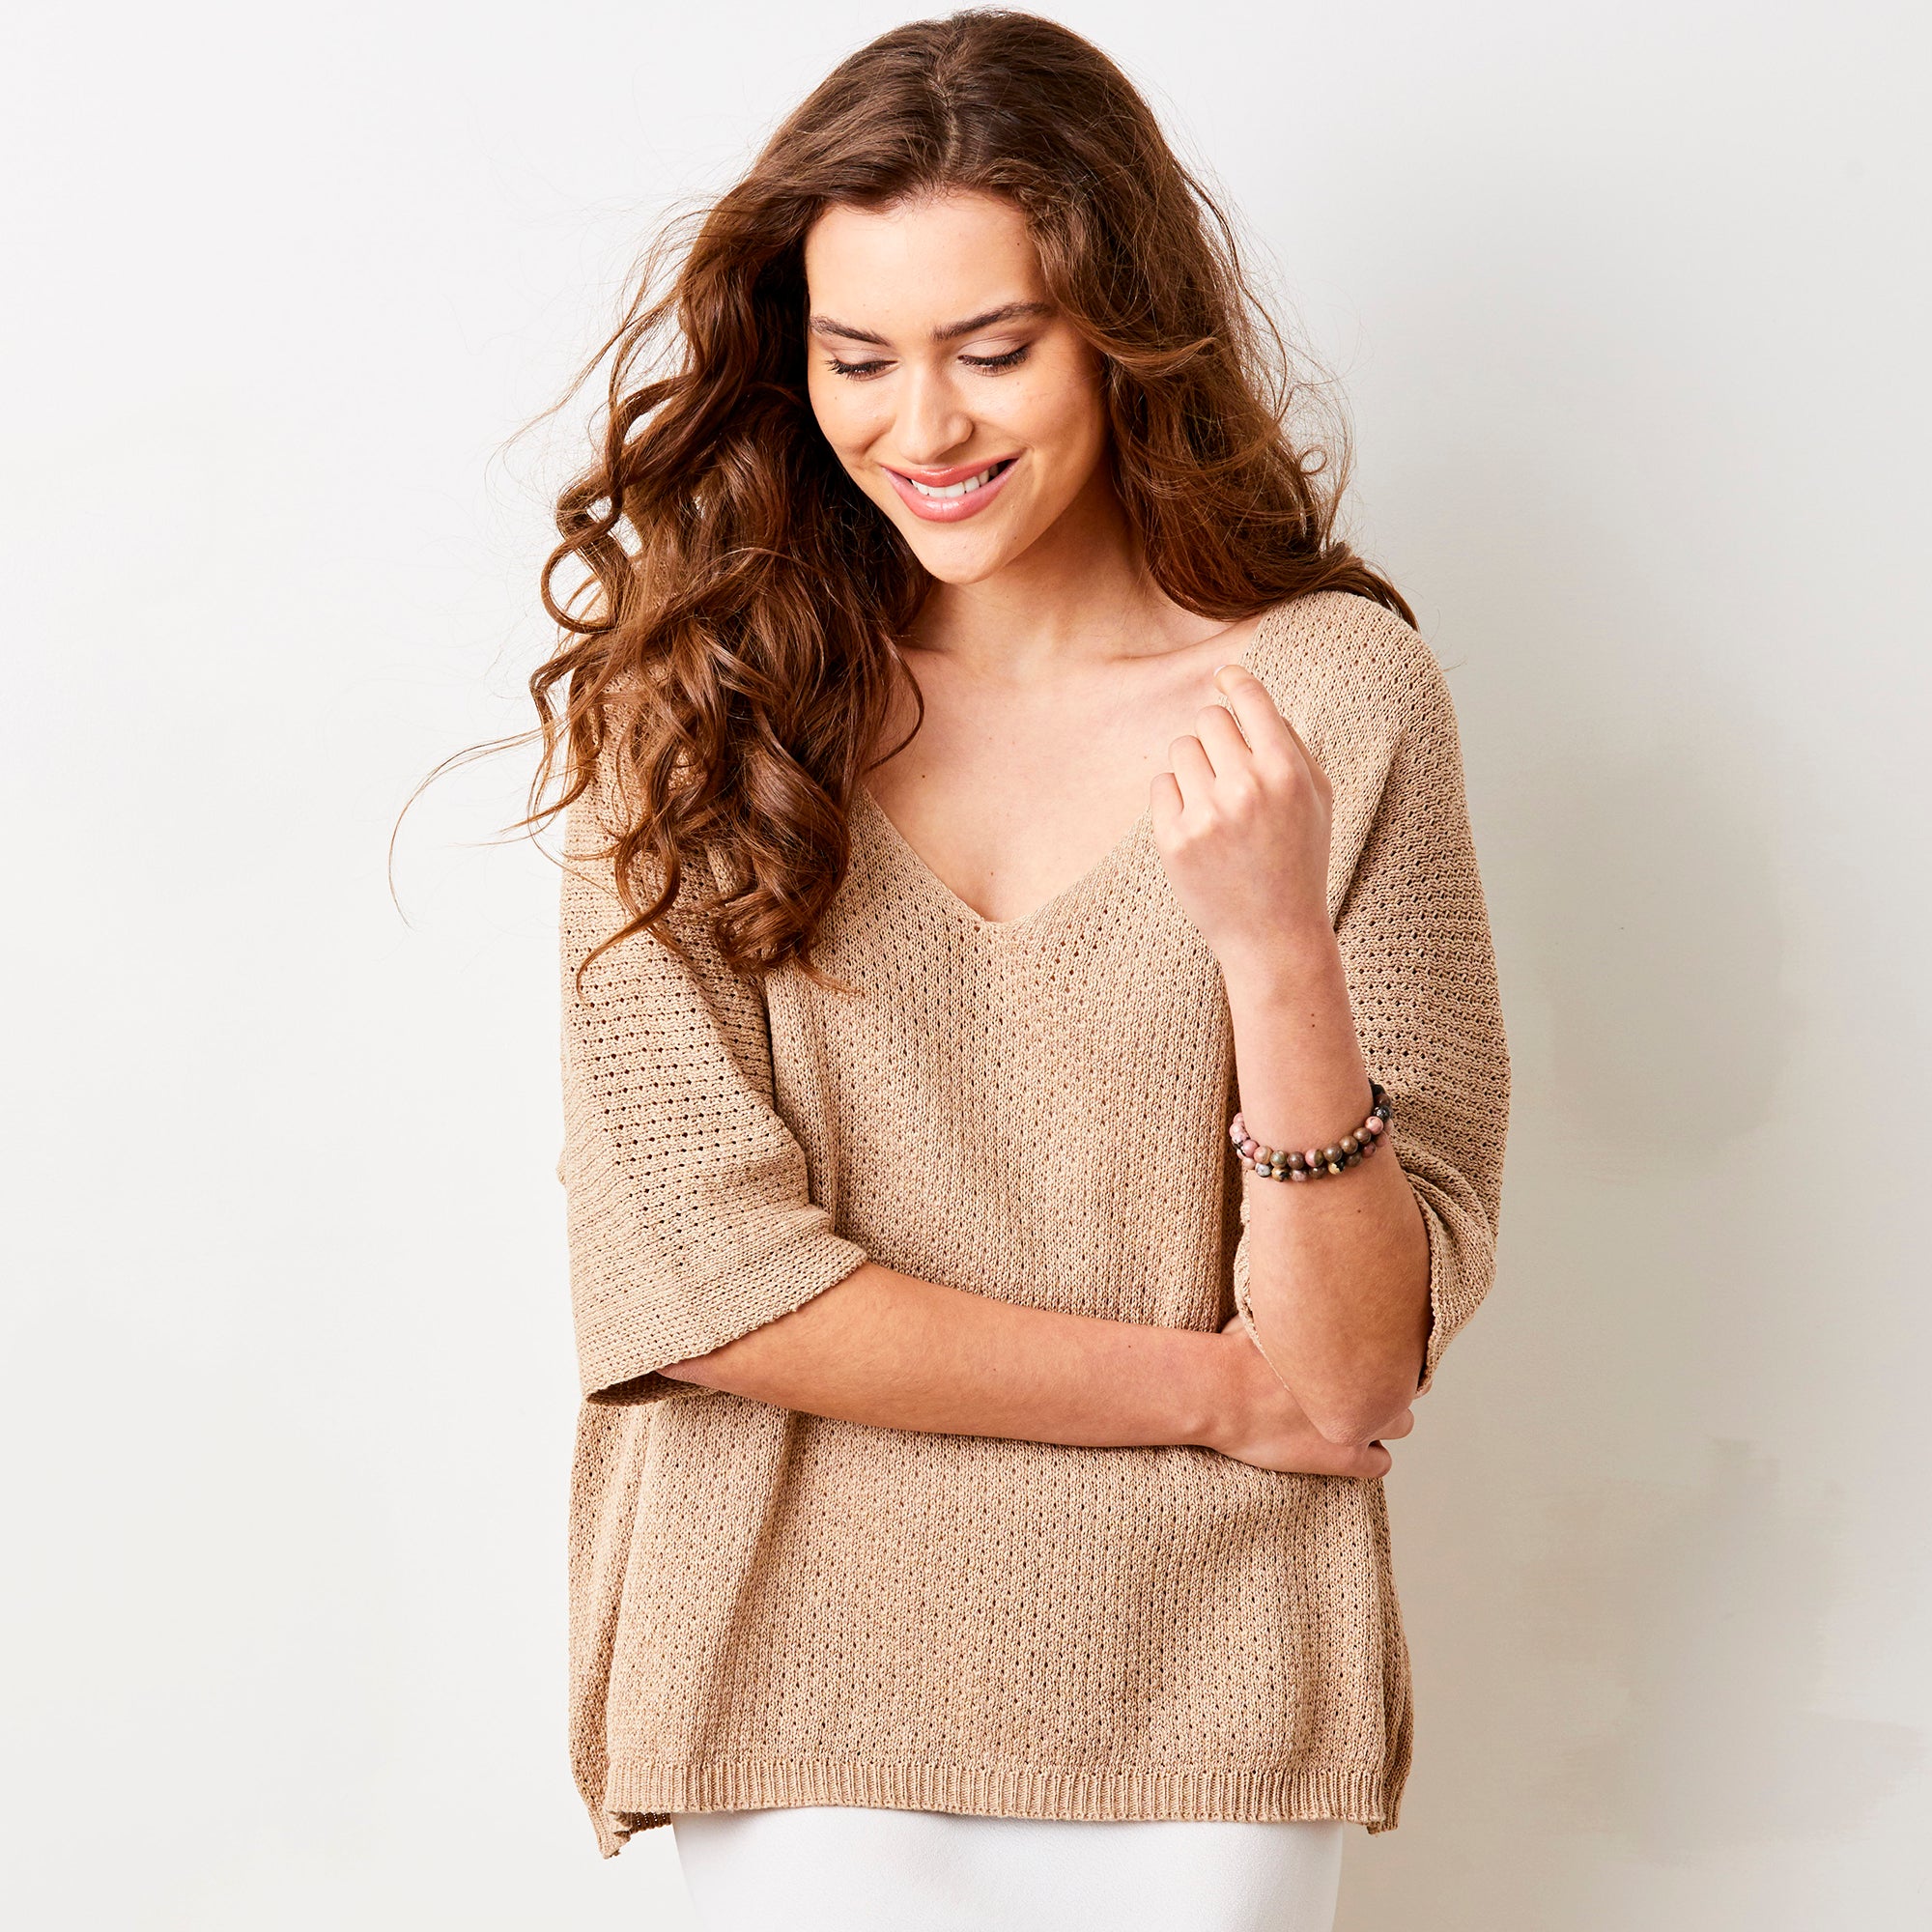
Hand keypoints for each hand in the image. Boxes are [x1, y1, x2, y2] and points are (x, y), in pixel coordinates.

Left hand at [1149, 663, 1334, 984]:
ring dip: (1195, 767)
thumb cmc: (1299, 859)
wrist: (1273, 935)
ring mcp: (1206, 815)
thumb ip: (1289, 742)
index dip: (1234, 680)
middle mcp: (1245, 788)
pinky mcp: (1174, 840)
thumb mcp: (1317, 798)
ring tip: (1217, 803)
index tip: (1224, 677)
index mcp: (1286, 772)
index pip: (1250, 699)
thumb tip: (1245, 694)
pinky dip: (1176, 799)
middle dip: (1216, 736)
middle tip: (1228, 768)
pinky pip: (1161, 785)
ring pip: (1181, 749)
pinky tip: (1200, 826)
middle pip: (1208, 718)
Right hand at [1199, 1321, 1410, 1477]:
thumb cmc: (1236, 1350)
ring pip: (1403, 1424)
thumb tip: (1301, 1288)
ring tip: (1351, 1415)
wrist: (1220, 1393)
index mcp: (1355, 1343)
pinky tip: (1344, 1448)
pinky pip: (1382, 1463)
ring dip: (1381, 1419)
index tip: (1362, 1358)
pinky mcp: (1344, 1457)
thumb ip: (1300, 1310)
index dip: (1380, 1355)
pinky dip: (1369, 1458)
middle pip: (1405, 1383)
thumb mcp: (1271, 1311)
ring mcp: (1359, 1420)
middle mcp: (1367, 1382)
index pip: (1398, 1348)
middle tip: (1355, 1385)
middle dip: (1384, 1385)